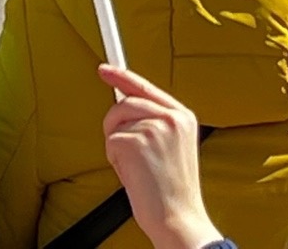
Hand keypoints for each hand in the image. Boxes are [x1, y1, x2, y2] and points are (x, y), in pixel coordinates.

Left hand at [99, 65, 219, 248]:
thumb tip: (124, 106)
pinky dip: (115, 161)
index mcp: (182, 116)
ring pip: (114, 123)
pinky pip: (111, 142)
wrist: (179, 219)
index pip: (145, 87)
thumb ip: (155, 122)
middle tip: (127, 154)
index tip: (105, 69)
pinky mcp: (137, 142)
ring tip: (137, 168)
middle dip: (115, 126)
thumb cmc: (172, 191)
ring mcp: (154, 127)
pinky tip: (134, 175)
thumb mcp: (173, 146)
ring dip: (117, 147)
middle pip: (123, 103)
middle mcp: (171, 117)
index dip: (121, 75)